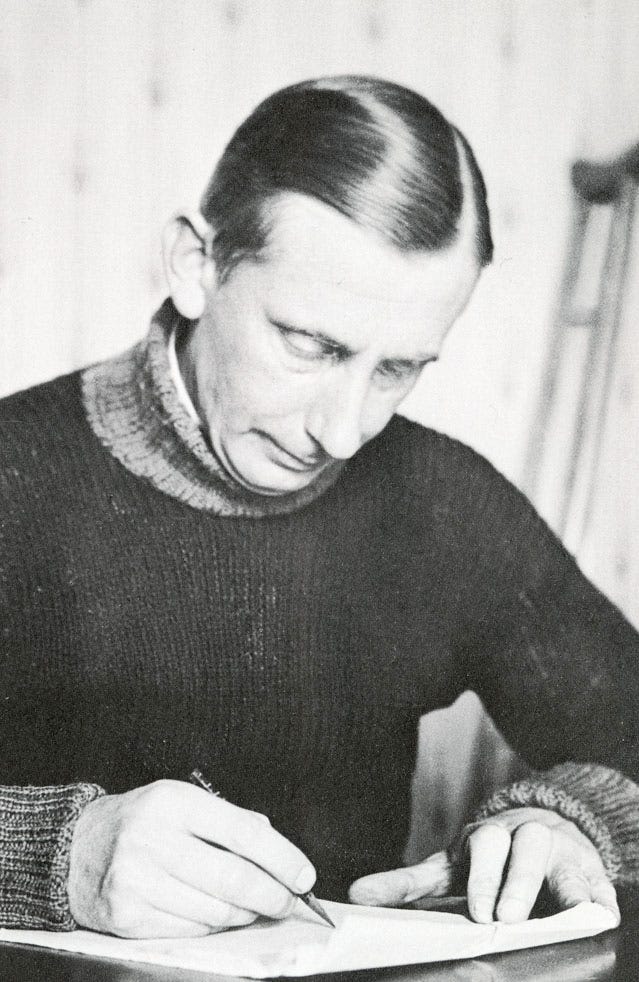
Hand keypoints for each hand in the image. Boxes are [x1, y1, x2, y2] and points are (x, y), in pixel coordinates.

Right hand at [68, 780, 315, 937]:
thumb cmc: (144, 822)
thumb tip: (278, 852)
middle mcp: (153, 839)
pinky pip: (191, 929)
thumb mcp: (184, 802)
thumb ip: (232, 821)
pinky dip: (214, 925)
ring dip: (245, 913)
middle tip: (290, 901)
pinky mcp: (128, 916)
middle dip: (272, 895)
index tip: (304, 875)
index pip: (243, 833)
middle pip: (233, 878)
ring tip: (253, 906)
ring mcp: (137, 881)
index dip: (282, 858)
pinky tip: (217, 913)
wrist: (78, 849)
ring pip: (216, 910)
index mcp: (174, 802)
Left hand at [348, 807, 619, 924]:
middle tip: (499, 917)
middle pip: (510, 846)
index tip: (476, 912)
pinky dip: (596, 895)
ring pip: (551, 857)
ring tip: (549, 915)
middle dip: (505, 880)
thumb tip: (354, 895)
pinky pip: (595, 881)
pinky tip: (597, 911)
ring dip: (551, 885)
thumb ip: (407, 884)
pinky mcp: (589, 870)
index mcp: (482, 839)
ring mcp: (555, 850)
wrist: (549, 825)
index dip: (475, 879)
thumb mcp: (450, 869)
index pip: (474, 850)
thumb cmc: (490, 858)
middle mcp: (518, 837)